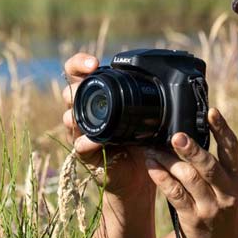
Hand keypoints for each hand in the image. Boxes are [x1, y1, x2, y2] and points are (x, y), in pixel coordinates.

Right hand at [62, 53, 152, 200]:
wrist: (142, 174)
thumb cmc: (143, 141)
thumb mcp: (147, 116)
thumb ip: (149, 98)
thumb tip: (168, 76)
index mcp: (97, 97)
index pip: (77, 73)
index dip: (79, 63)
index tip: (93, 63)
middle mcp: (85, 112)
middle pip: (68, 93)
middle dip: (76, 88)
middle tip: (87, 86)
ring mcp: (82, 133)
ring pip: (69, 118)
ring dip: (77, 114)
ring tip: (91, 113)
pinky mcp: (85, 155)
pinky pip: (79, 145)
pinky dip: (86, 142)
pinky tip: (95, 141)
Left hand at [144, 108, 237, 237]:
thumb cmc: (223, 212)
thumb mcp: (229, 188)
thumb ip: (217, 166)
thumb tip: (192, 133)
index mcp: (237, 178)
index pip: (231, 149)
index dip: (222, 129)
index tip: (211, 110)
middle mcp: (227, 192)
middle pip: (209, 165)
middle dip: (192, 149)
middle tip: (175, 135)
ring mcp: (210, 207)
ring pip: (189, 179)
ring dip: (168, 161)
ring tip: (152, 148)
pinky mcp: (193, 219)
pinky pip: (175, 194)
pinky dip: (161, 178)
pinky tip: (151, 166)